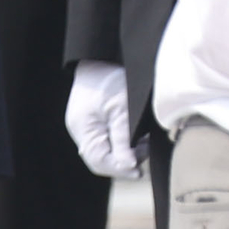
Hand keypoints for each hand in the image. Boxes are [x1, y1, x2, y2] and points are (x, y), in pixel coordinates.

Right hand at [66, 60, 138, 178]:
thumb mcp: (122, 110)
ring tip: (144, 138)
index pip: (98, 161)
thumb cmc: (111, 79)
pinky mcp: (95, 120)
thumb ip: (123, 140)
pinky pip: (108, 139)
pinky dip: (124, 140)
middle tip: (146, 149)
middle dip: (125, 158)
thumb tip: (129, 166)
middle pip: (102, 158)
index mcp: (84, 129)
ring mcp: (87, 125)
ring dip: (128, 149)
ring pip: (107, 149)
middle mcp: (82, 131)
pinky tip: (136, 132)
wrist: (103, 57)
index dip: (119, 169)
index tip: (139, 171)